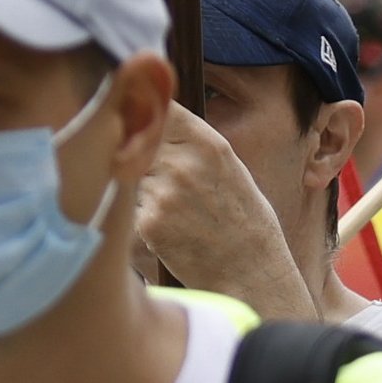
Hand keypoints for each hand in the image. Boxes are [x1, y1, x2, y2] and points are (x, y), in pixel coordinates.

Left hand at [130, 98, 316, 317]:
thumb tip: (152, 117)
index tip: (141, 122)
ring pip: (129, 174)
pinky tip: (165, 229)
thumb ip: (191, 143)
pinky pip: (129, 207)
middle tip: (156, 177)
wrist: (252, 274)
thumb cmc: (243, 221)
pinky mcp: (148, 224)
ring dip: (136, 186)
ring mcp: (162, 193)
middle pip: (135, 140)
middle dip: (136, 153)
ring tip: (170, 208)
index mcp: (208, 144)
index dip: (145, 114)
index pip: (159, 108)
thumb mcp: (229, 168)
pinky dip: (138, 215)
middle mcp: (183, 163)